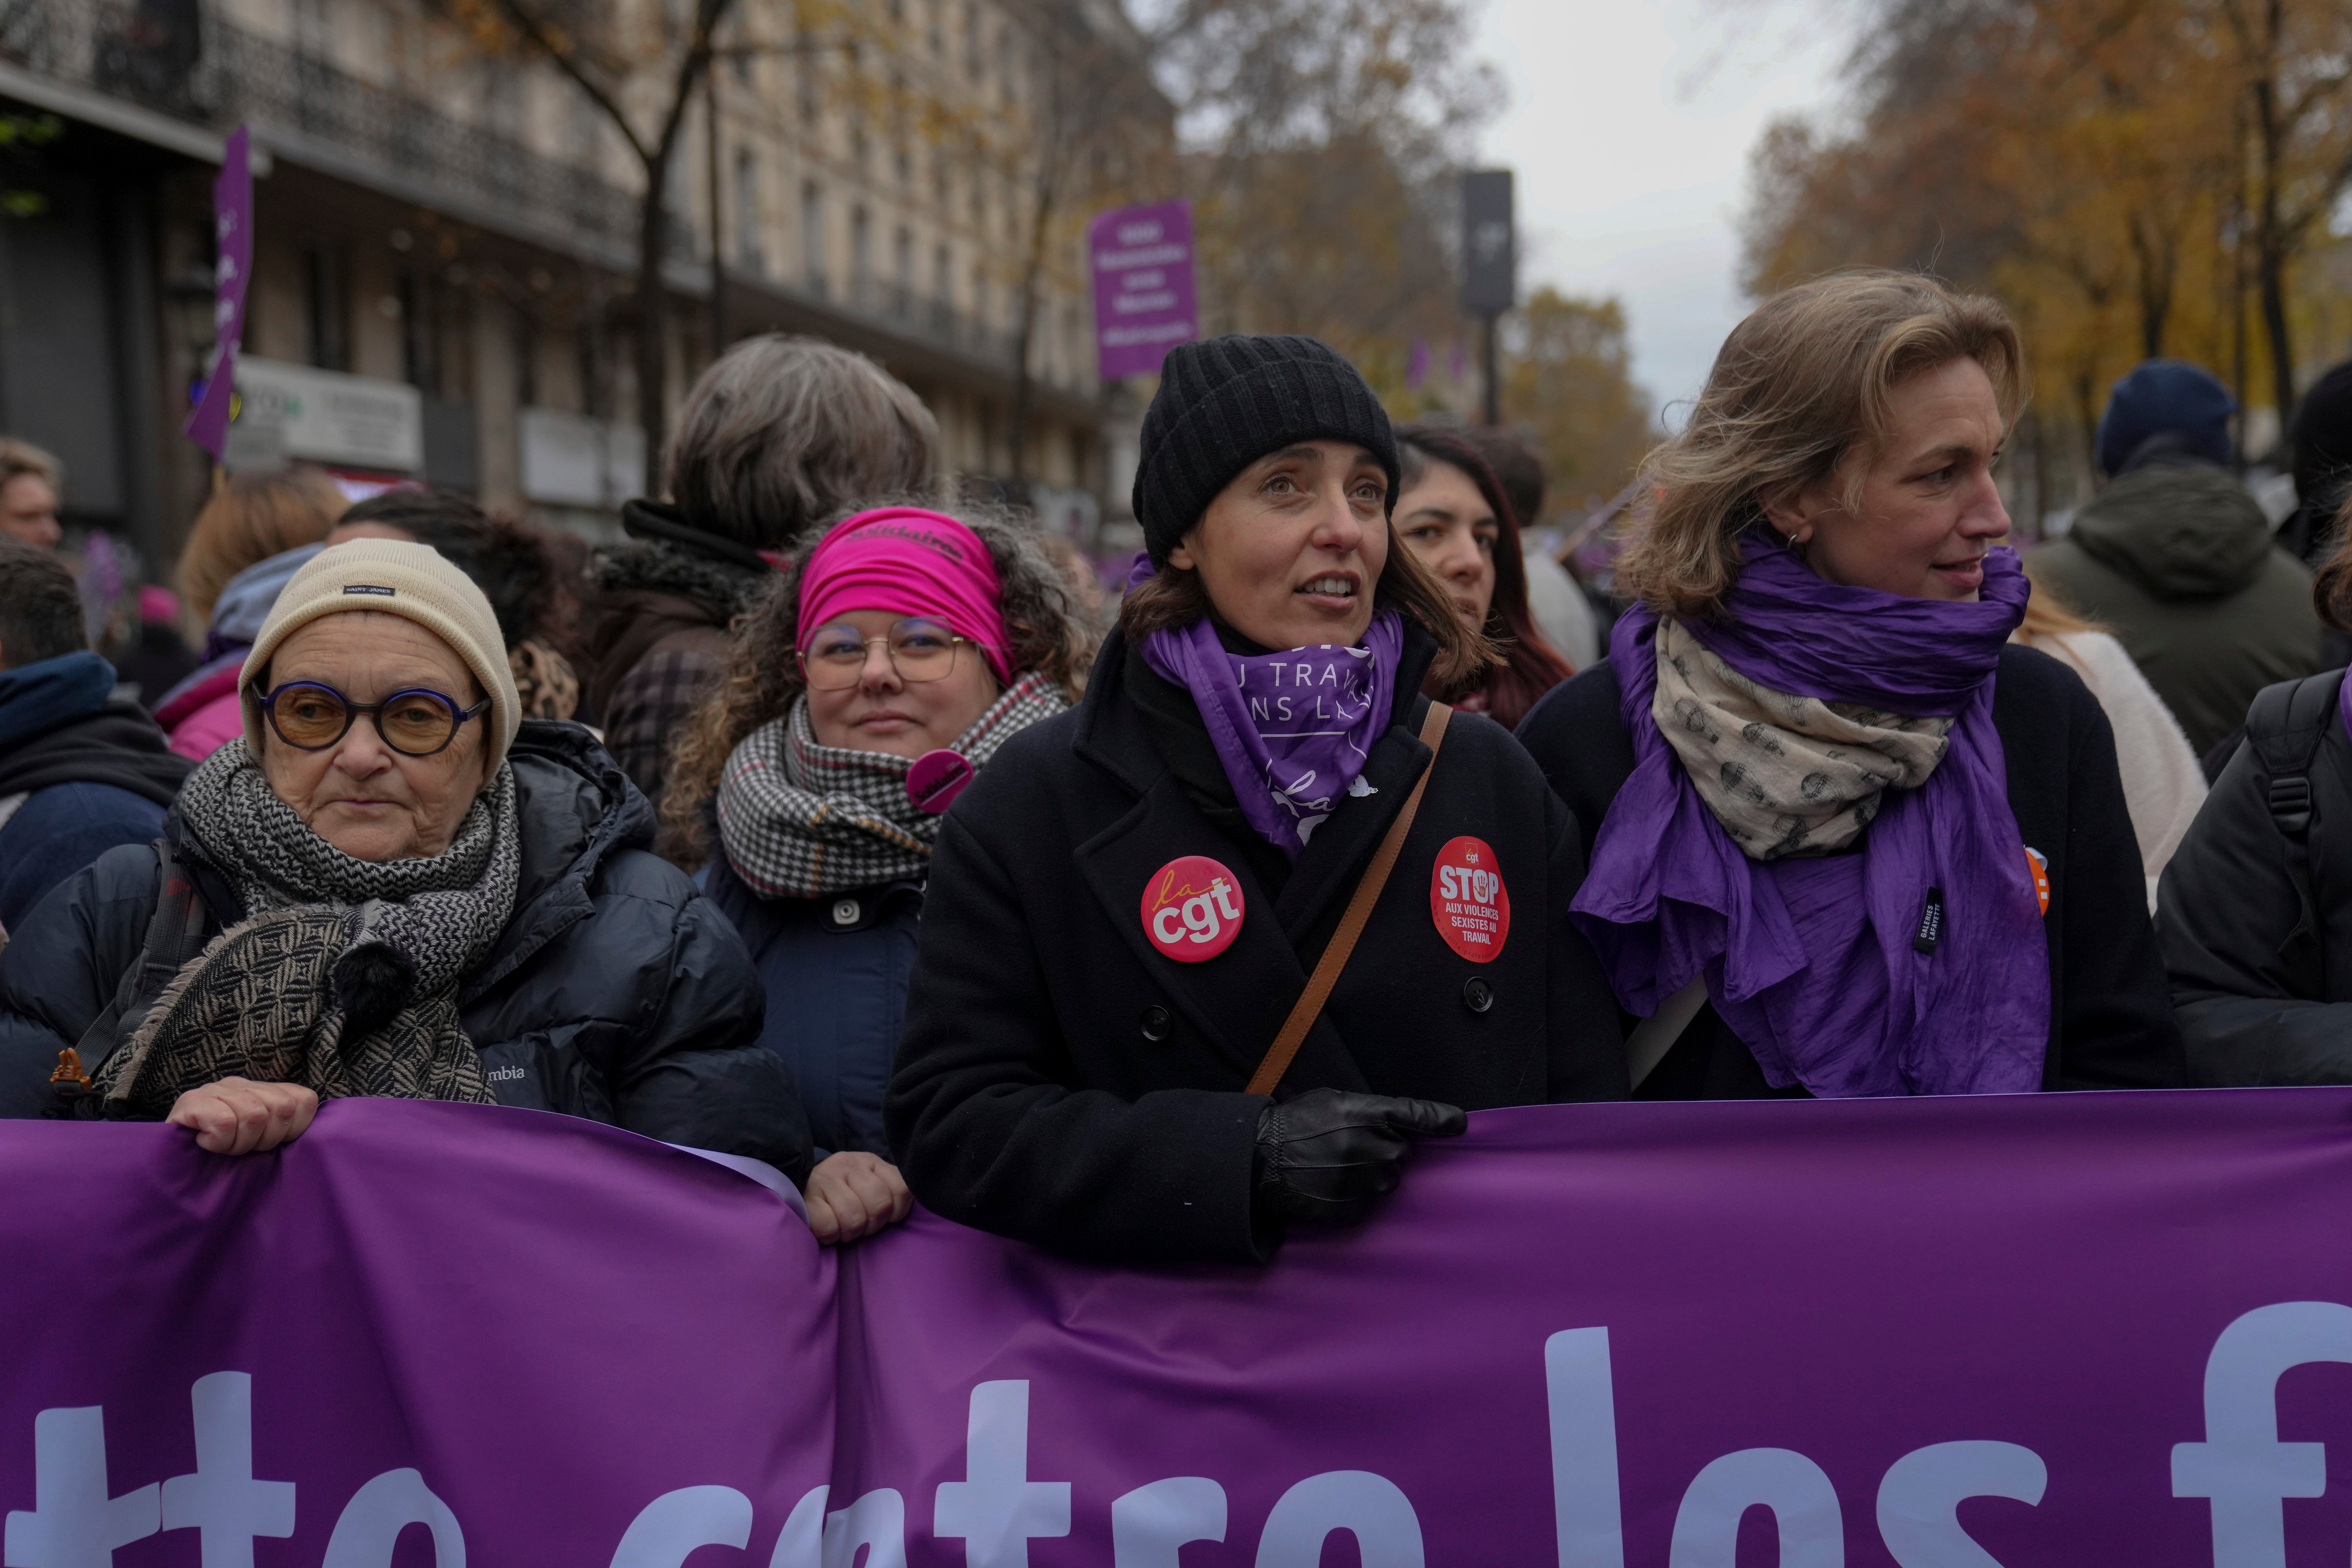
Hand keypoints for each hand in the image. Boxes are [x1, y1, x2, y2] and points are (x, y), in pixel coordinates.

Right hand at [166, 1077, 319, 1155]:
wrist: (167, 1165)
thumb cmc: (222, 1157)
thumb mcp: (261, 1142)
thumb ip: (287, 1129)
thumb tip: (321, 1136)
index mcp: (265, 1090)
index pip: (304, 1100)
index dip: (292, 1131)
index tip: (270, 1145)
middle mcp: (242, 1083)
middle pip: (280, 1109)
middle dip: (265, 1141)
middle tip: (241, 1149)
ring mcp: (215, 1089)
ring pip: (253, 1115)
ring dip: (238, 1144)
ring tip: (223, 1147)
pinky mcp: (190, 1102)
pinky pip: (224, 1122)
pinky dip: (219, 1142)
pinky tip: (206, 1144)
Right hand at [803, 1151, 912, 1244]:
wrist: (799, 1187)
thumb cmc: (842, 1193)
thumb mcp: (870, 1182)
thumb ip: (890, 1189)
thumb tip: (916, 1200)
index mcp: (871, 1162)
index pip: (902, 1189)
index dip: (897, 1212)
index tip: (885, 1218)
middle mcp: (849, 1163)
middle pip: (880, 1206)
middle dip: (872, 1225)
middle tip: (861, 1226)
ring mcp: (826, 1178)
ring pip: (854, 1218)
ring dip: (851, 1233)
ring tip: (844, 1228)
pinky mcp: (807, 1197)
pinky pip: (829, 1227)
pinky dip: (831, 1236)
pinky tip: (829, 1229)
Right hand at [1254, 1088, 1466, 1228]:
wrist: (1257, 1162)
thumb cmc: (1293, 1125)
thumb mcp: (1331, 1100)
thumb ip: (1369, 1109)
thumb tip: (1401, 1123)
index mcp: (1365, 1114)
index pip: (1416, 1114)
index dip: (1441, 1119)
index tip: (1459, 1124)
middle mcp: (1370, 1148)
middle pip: (1401, 1152)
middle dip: (1383, 1149)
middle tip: (1348, 1146)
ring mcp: (1363, 1182)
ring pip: (1387, 1179)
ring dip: (1370, 1173)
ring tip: (1334, 1165)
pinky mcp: (1353, 1210)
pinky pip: (1367, 1203)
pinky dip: (1354, 1195)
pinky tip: (1328, 1184)